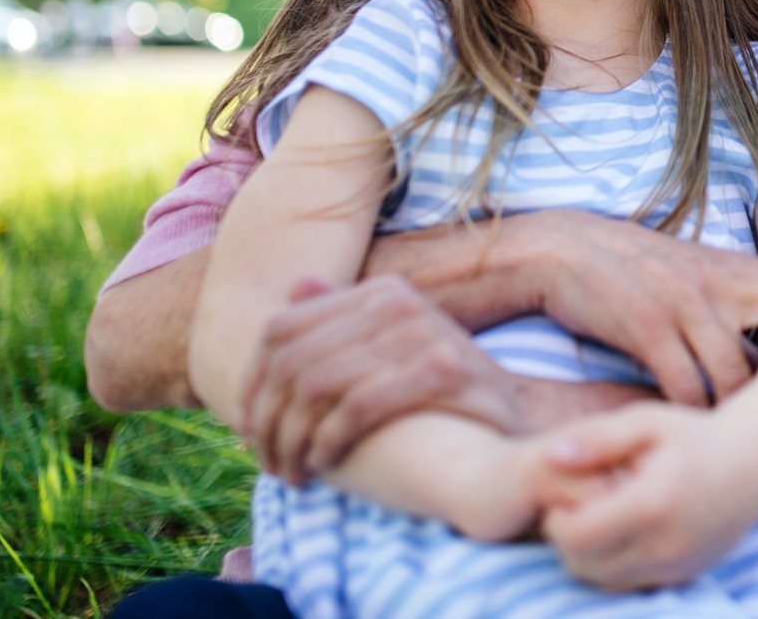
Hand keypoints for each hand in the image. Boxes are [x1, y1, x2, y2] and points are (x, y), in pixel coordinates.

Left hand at [243, 275, 528, 484]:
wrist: (510, 421)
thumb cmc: (439, 392)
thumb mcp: (390, 348)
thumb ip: (342, 319)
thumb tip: (296, 285)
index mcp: (379, 292)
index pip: (281, 330)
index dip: (250, 383)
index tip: (247, 429)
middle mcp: (399, 303)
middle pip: (293, 362)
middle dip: (269, 421)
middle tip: (267, 463)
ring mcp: (424, 332)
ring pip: (318, 387)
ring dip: (293, 441)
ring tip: (291, 473)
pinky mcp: (444, 371)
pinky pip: (358, 408)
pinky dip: (328, 442)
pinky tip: (324, 466)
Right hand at [507, 212, 757, 405]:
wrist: (566, 250)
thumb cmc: (641, 274)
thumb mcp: (703, 279)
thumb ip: (746, 305)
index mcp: (740, 268)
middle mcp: (722, 280)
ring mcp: (684, 302)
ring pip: (739, 371)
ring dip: (756, 409)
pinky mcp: (644, 325)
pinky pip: (683, 386)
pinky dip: (697, 414)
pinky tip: (703, 434)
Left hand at [534, 402, 757, 590]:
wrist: (756, 462)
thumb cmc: (694, 435)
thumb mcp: (646, 422)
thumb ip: (596, 439)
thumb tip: (548, 456)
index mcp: (650, 504)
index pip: (574, 537)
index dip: (556, 521)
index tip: (562, 498)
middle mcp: (664, 545)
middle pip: (583, 566)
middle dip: (569, 542)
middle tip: (575, 510)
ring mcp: (677, 567)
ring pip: (605, 582)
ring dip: (591, 558)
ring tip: (600, 520)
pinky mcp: (686, 576)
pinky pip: (633, 585)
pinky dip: (618, 566)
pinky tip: (626, 533)